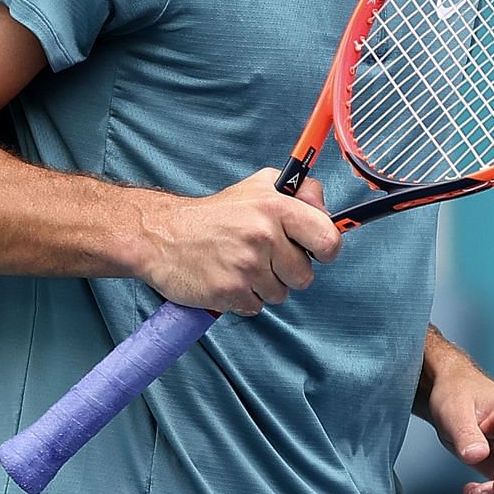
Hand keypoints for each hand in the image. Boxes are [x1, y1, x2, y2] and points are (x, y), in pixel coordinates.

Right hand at [136, 169, 340, 315]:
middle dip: (288, 271)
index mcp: (276, 206)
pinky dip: (244, 298)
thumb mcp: (259, 187)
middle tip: (265, 257)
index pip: (328, 239)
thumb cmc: (216, 214)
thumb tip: (330, 213)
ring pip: (281, 294)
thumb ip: (300, 193)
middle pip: (305, 275)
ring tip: (242, 265)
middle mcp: (264, 234)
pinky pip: (257, 307)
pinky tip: (228, 278)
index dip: (326, 250)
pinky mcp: (230, 291)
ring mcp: (247, 265)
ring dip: (265, 286)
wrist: (163, 235)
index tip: (315, 251)